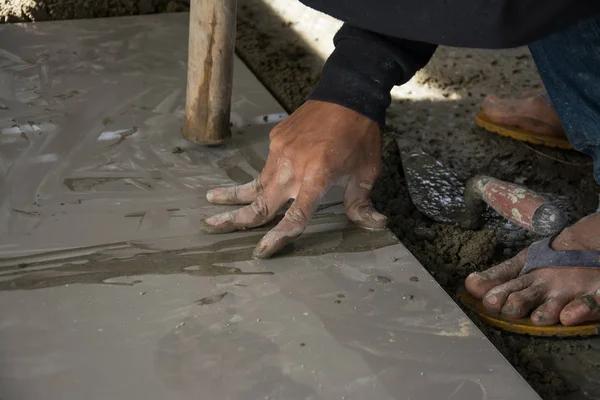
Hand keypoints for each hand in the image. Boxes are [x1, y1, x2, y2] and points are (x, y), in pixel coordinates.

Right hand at [200, 100, 386, 257]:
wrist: (348, 93)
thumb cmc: (361, 135)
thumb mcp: (367, 171)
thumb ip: (362, 201)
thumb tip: (376, 222)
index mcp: (316, 178)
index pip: (294, 217)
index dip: (278, 237)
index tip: (261, 251)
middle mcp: (292, 167)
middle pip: (259, 202)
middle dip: (233, 218)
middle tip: (209, 226)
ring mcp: (280, 151)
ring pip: (256, 182)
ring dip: (236, 195)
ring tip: (212, 199)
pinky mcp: (277, 138)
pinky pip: (267, 164)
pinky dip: (263, 176)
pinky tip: (263, 179)